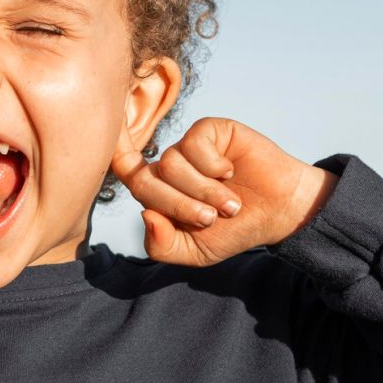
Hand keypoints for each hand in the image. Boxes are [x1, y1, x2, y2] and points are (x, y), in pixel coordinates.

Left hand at [110, 116, 337, 265]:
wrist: (278, 212)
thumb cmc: (235, 231)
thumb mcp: (194, 252)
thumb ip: (162, 245)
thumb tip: (145, 215)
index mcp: (159, 192)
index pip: (125, 171)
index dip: (109, 156)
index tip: (104, 145)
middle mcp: (168, 166)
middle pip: (145, 180)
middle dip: (177, 205)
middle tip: (209, 220)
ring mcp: (188, 146)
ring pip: (171, 164)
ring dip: (203, 191)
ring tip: (229, 204)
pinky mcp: (210, 130)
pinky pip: (194, 145)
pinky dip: (212, 167)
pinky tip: (230, 172)